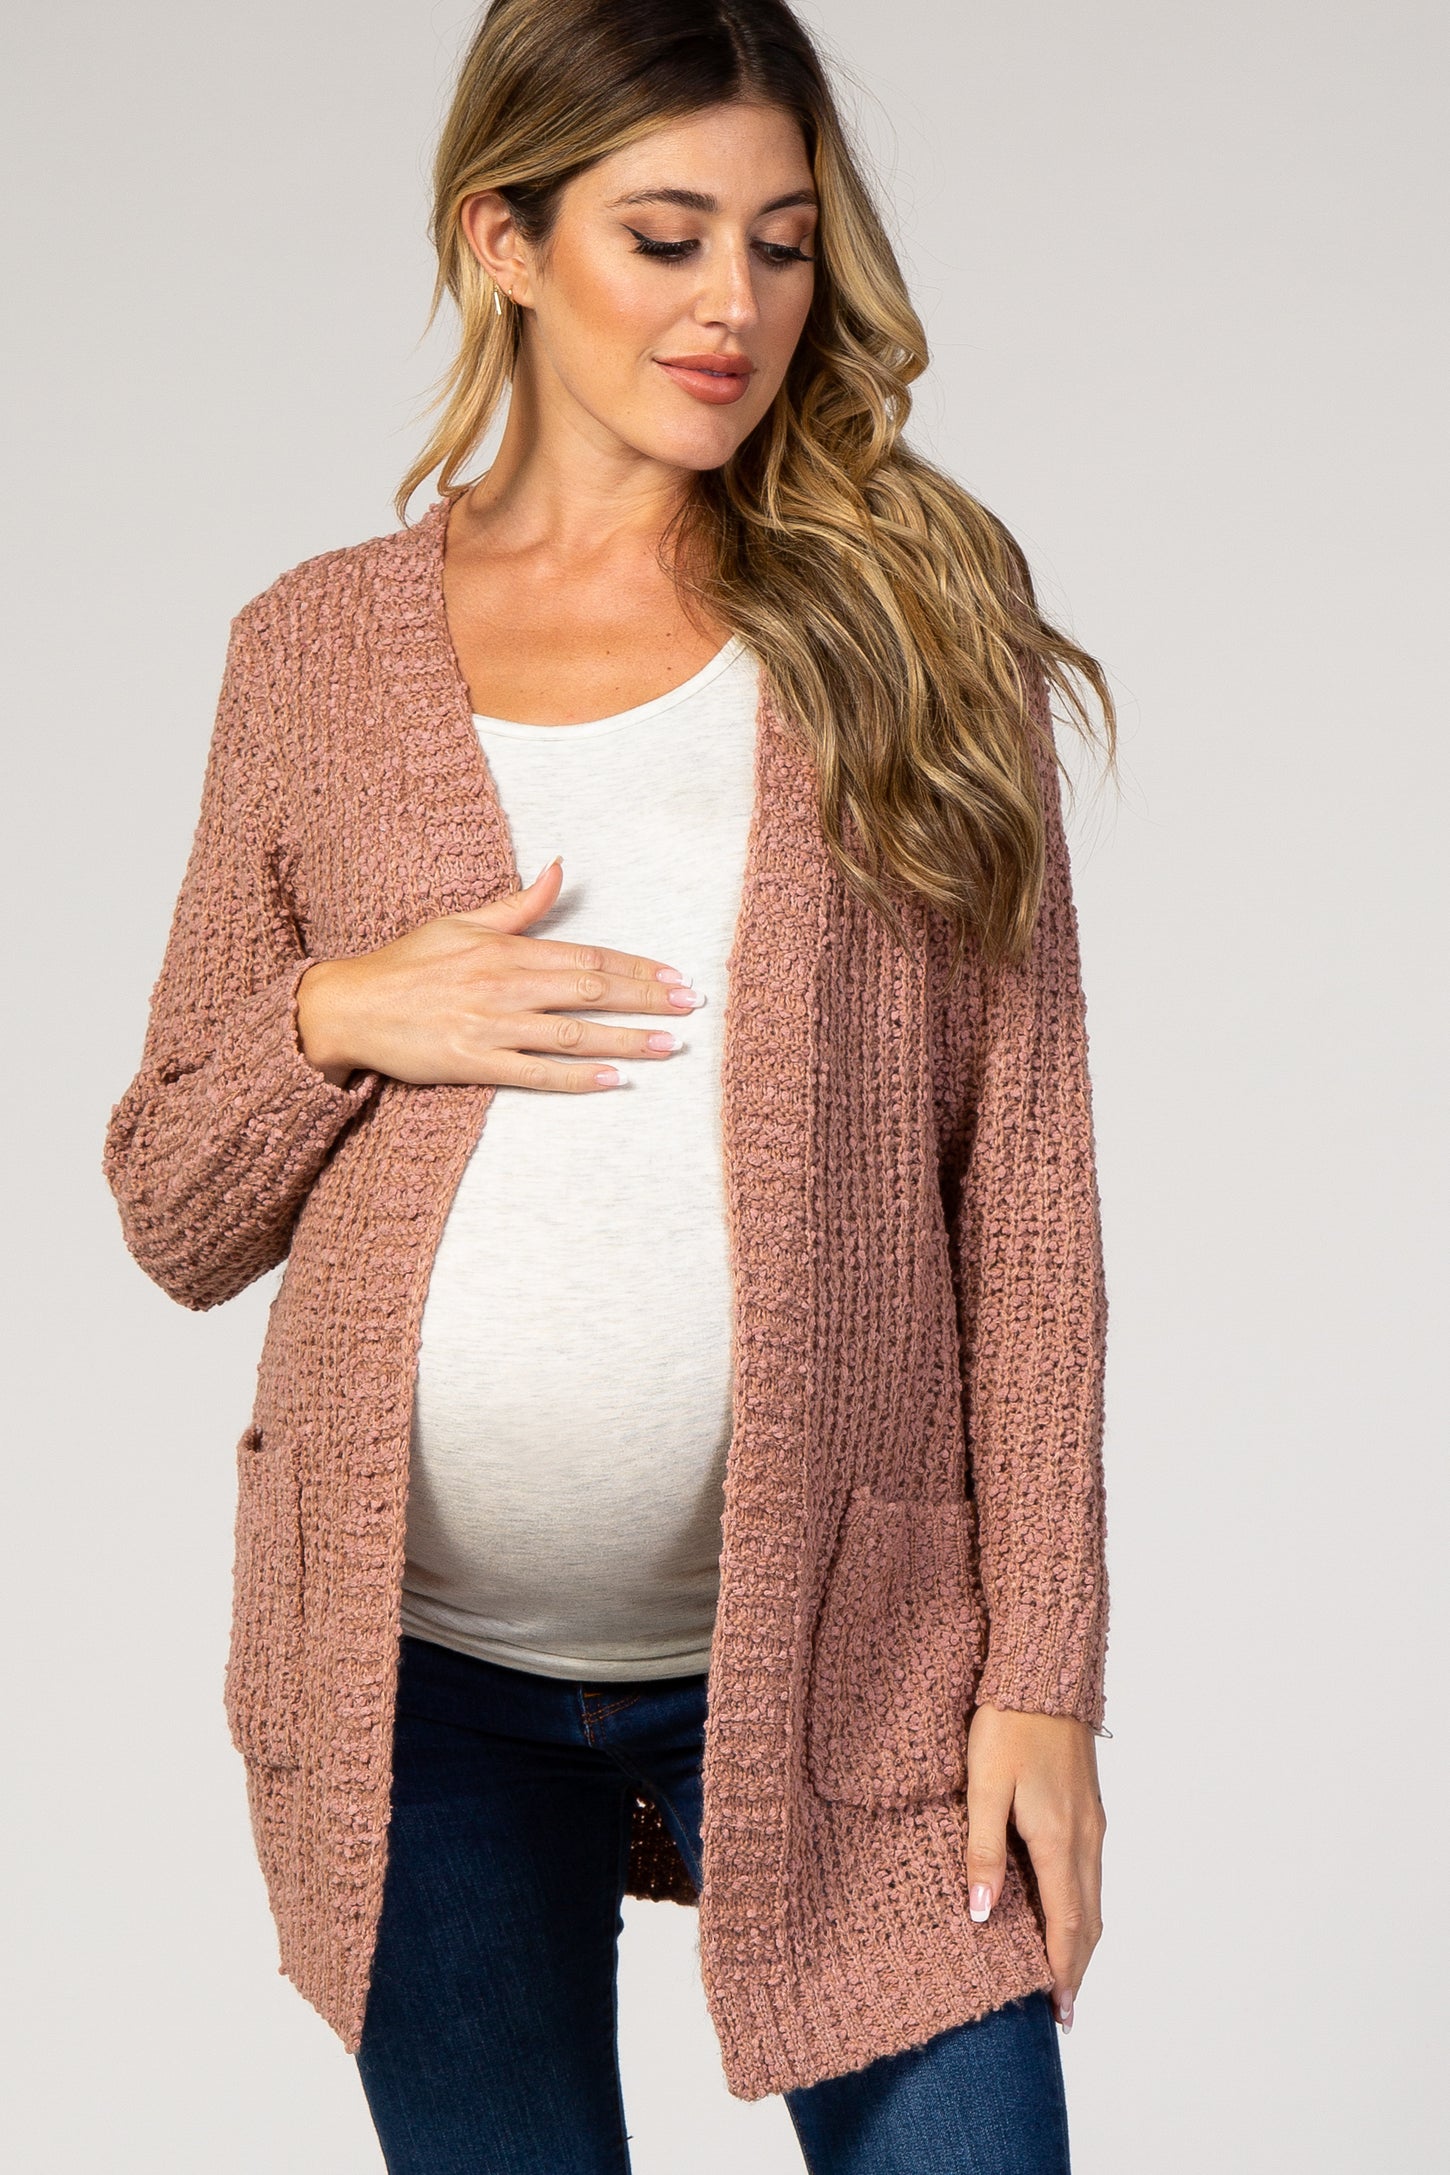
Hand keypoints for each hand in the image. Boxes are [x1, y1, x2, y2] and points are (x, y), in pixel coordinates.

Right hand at [295, 857, 702, 1089]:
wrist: (349, 1006)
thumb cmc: (406, 964)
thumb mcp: (462, 922)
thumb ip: (520, 904)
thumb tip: (560, 867)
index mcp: (506, 950)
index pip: (588, 957)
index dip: (638, 967)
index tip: (676, 977)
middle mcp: (505, 985)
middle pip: (592, 991)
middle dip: (648, 999)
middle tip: (692, 1008)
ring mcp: (490, 1026)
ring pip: (573, 1033)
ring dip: (627, 1040)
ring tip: (671, 1047)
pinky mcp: (473, 1063)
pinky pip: (536, 1073)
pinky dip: (577, 1077)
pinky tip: (614, 1080)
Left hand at [964, 1703, 1105, 2032]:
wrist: (1042, 1671)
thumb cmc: (1007, 1724)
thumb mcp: (983, 1786)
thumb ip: (982, 1851)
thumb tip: (984, 1915)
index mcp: (1059, 1839)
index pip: (1067, 1924)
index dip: (1062, 1970)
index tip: (1057, 2011)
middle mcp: (1085, 1837)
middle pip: (1088, 1920)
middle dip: (1076, 1967)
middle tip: (1063, 2011)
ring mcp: (1091, 1821)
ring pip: (1093, 1896)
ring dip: (1081, 1939)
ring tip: (1065, 1972)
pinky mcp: (1088, 1806)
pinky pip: (1090, 1872)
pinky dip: (1083, 1906)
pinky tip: (1066, 1910)